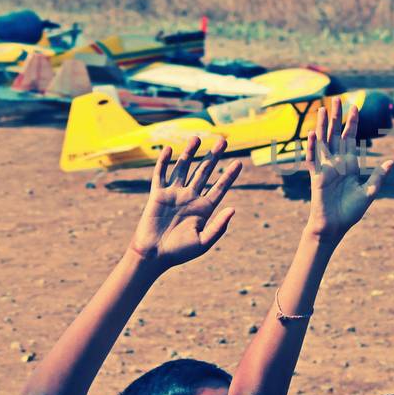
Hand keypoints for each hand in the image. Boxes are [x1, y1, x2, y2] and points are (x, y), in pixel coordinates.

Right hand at [130, 137, 240, 267]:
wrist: (154, 255)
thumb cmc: (179, 252)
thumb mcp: (203, 242)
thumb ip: (218, 226)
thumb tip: (233, 209)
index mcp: (204, 208)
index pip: (220, 187)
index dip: (229, 175)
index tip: (239, 163)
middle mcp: (190, 197)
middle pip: (204, 172)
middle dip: (214, 157)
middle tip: (223, 141)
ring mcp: (174, 194)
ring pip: (183, 168)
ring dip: (190, 153)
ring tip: (197, 138)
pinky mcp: (157, 194)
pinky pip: (161, 174)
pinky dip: (164, 162)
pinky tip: (169, 150)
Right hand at [304, 100, 392, 242]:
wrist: (335, 226)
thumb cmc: (350, 211)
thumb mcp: (369, 192)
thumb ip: (378, 177)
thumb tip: (392, 161)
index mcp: (349, 163)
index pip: (351, 138)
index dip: (353, 122)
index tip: (355, 106)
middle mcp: (336, 162)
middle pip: (336, 134)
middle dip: (337, 117)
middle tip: (337, 98)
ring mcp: (325, 168)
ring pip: (323, 141)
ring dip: (323, 125)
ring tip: (323, 108)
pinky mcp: (317, 176)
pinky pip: (313, 159)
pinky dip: (313, 147)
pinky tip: (313, 133)